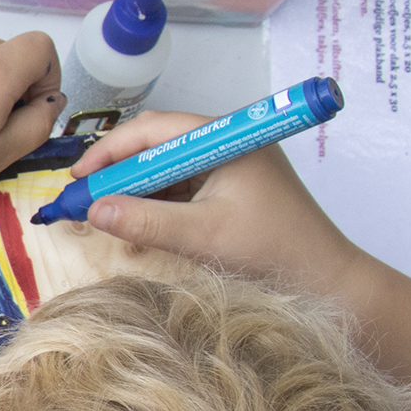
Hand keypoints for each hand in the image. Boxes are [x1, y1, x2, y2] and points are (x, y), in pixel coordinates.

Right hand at [73, 111, 364, 296]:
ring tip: (105, 214)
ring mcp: (230, 166)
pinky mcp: (231, 189)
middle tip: (85, 197)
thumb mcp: (202, 236)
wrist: (330, 281)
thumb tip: (93, 211)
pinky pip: (181, 186)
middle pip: (157, 143)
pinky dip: (155, 201)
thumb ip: (146, 221)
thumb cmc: (275, 252)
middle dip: (118, 169)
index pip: (155, 129)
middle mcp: (228, 144)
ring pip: (166, 166)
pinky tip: (137, 223)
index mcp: (226, 140)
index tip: (79, 179)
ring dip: (134, 188)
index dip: (111, 151)